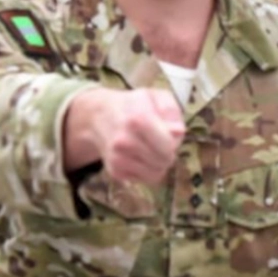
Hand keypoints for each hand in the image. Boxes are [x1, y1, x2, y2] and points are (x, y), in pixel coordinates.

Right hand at [64, 88, 185, 184]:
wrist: (100, 116)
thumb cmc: (134, 105)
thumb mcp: (156, 97)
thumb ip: (171, 111)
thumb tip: (178, 132)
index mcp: (137, 120)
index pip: (167, 147)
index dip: (174, 142)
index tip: (169, 133)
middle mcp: (124, 142)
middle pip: (165, 161)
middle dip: (169, 153)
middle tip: (161, 141)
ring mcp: (117, 158)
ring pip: (156, 174)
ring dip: (160, 163)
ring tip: (152, 148)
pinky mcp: (115, 172)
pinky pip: (145, 180)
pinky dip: (149, 170)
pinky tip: (142, 156)